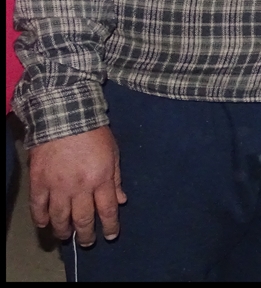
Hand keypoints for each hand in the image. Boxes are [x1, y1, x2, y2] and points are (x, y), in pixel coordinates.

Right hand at [28, 126, 125, 244]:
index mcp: (101, 179)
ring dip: (63, 230)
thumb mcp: (113, 153)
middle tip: (87, 242)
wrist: (64, 117)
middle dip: (87, 234)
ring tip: (66, 237)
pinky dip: (41, 218)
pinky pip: (38, 207)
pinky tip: (45, 224)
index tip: (111, 235)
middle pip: (84, 218)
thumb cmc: (93, 133)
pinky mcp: (39, 182)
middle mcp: (80, 187)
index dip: (110, 225)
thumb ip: (116, 178)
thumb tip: (122, 200)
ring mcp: (57, 186)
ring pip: (60, 217)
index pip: (107, 209)